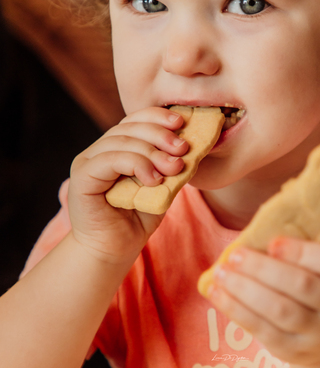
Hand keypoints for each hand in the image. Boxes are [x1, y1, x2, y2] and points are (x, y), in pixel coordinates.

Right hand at [68, 107, 188, 264]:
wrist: (114, 250)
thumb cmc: (137, 219)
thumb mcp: (161, 185)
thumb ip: (169, 165)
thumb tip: (189, 145)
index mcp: (116, 147)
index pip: (135, 120)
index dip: (157, 116)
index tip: (181, 122)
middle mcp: (99, 150)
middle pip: (129, 126)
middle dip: (160, 134)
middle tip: (182, 148)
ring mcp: (88, 161)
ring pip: (121, 141)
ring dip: (152, 152)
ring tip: (174, 167)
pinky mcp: (82, 177)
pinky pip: (110, 159)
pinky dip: (136, 164)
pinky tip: (153, 179)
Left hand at [206, 237, 319, 367]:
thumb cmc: (318, 281)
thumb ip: (300, 245)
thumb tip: (256, 228)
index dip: (302, 252)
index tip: (272, 242)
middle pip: (301, 286)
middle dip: (263, 269)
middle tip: (235, 254)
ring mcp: (318, 333)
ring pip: (279, 310)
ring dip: (244, 289)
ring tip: (221, 272)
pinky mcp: (294, 351)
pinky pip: (263, 331)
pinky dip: (236, 309)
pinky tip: (218, 292)